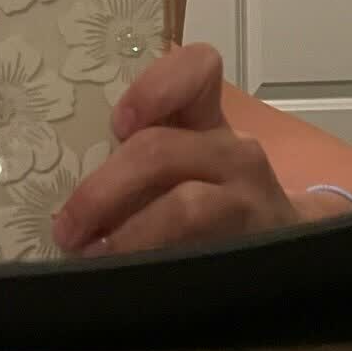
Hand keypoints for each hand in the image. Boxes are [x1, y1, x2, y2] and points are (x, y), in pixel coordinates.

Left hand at [50, 43, 300, 256]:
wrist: (284, 248)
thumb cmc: (214, 198)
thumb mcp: (187, 163)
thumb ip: (140, 160)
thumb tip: (67, 196)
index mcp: (208, 119)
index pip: (196, 68)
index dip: (154, 88)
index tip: (118, 125)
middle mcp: (233, 151)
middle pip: (161, 150)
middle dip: (104, 190)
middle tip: (67, 227)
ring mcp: (249, 201)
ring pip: (185, 206)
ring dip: (128, 234)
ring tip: (92, 256)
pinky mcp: (254, 249)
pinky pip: (201, 254)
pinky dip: (157, 264)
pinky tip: (132, 282)